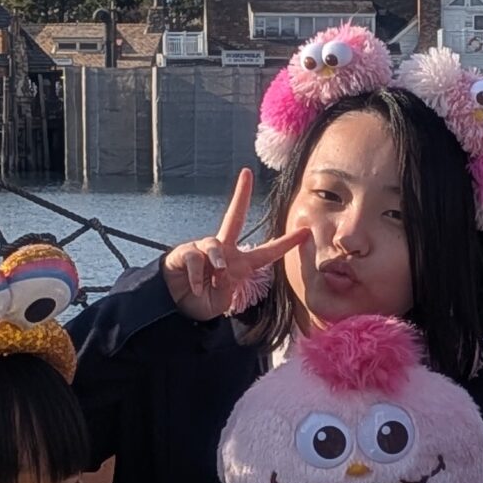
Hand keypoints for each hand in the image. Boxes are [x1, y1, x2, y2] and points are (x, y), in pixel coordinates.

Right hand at [160, 168, 304, 320]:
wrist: (177, 309)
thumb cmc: (202, 303)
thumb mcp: (221, 302)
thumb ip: (226, 289)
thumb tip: (222, 270)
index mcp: (240, 264)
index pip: (267, 252)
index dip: (286, 243)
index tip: (305, 231)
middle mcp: (223, 251)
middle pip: (233, 217)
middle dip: (241, 195)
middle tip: (246, 173)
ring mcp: (203, 249)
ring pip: (214, 245)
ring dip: (218, 261)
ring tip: (217, 276)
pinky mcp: (185, 252)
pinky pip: (195, 258)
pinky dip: (198, 276)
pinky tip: (197, 288)